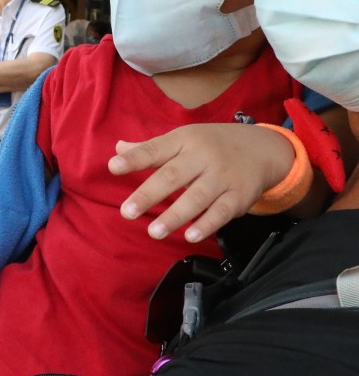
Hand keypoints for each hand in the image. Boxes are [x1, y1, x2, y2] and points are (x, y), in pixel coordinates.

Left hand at [109, 123, 293, 242]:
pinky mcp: (239, 196)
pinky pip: (222, 212)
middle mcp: (202, 157)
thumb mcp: (183, 139)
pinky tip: (189, 236)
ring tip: (153, 232)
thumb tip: (118, 148)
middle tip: (127, 212)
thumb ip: (150, 148)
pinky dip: (206, 225)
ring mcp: (222, 177)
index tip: (113, 167)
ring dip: (175, 216)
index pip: (155, 149)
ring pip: (197, 197)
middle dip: (149, 194)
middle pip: (173, 176)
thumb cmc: (211, 145)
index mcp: (183, 140)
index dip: (134, 158)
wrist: (262, 148)